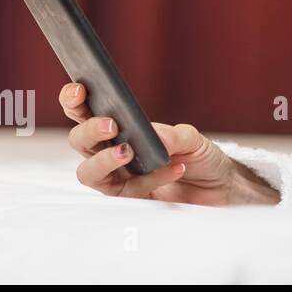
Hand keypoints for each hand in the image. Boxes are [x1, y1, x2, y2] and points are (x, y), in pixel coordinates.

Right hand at [59, 82, 275, 204]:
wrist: (218, 187)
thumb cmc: (199, 156)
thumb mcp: (190, 137)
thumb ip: (170, 135)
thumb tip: (148, 137)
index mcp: (121, 127)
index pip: (86, 111)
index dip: (73, 100)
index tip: (79, 91)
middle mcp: (112, 151)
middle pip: (79, 140)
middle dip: (89, 130)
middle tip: (111, 125)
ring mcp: (118, 177)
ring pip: (88, 172)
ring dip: (104, 160)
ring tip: (128, 151)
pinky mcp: (130, 200)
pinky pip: (127, 191)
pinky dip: (151, 178)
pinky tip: (176, 168)